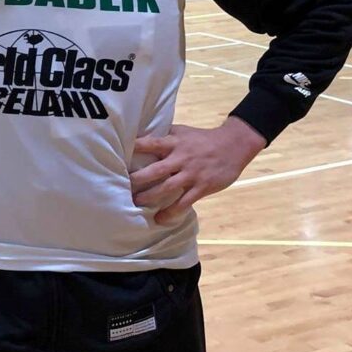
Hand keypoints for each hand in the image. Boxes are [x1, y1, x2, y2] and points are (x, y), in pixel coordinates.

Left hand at [130, 117, 265, 224]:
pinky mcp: (202, 187)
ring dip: (151, 197)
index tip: (118, 156)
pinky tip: (161, 219)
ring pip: (167, 188)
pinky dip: (172, 212)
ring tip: (136, 204)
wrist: (233, 145)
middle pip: (155, 170)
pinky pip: (185, 202)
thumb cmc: (203, 138)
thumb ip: (164, 136)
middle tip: (122, 187)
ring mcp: (191, 174)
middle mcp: (180, 158)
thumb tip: (141, 136)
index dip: (135, 149)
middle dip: (138, 180)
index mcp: (174, 143)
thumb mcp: (182, 131)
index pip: (150, 144)